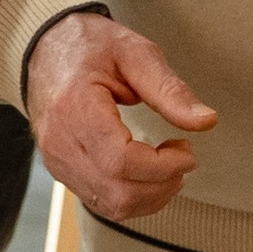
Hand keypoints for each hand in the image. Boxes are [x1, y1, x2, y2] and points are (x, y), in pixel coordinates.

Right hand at [24, 10, 217, 221]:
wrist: (45, 48)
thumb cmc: (90, 45)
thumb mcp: (136, 54)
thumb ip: (170, 90)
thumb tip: (207, 120)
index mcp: (75, 108)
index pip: (121, 161)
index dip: (163, 166)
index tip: (188, 150)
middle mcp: (60, 142)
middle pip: (118, 192)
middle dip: (163, 184)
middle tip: (183, 155)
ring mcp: (57, 161)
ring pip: (111, 205)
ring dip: (151, 196)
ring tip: (169, 164)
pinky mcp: (61, 170)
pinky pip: (101, 202)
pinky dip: (134, 196)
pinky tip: (149, 173)